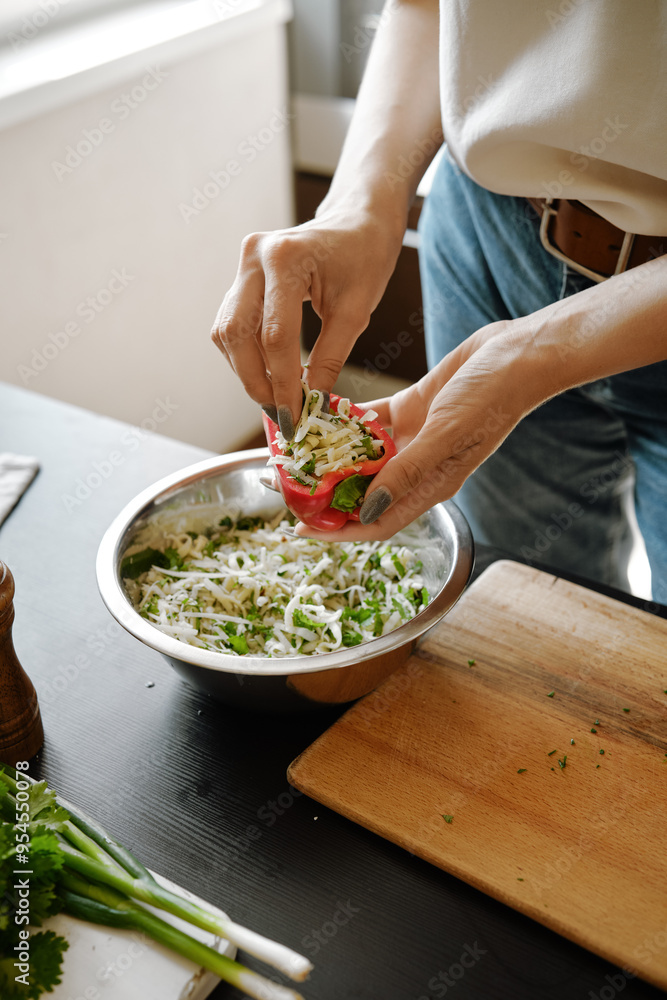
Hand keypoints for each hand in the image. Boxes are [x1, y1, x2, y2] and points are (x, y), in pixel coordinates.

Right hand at [210, 205, 403, 438]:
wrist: (358, 222)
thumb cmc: (365, 258)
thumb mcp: (357, 311)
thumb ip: (330, 358)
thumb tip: (311, 403)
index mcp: (286, 258)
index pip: (275, 336)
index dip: (282, 382)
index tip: (294, 416)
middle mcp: (254, 257)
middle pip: (236, 334)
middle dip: (255, 381)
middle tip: (279, 412)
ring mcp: (242, 265)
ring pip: (227, 332)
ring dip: (247, 370)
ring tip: (275, 397)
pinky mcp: (241, 277)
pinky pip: (232, 324)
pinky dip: (247, 355)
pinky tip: (269, 374)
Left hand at [289, 319, 544, 539]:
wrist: (519, 354)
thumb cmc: (492, 398)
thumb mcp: (445, 437)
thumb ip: (405, 474)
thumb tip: (366, 509)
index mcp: (432, 485)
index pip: (378, 521)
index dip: (340, 531)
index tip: (302, 528)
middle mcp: (419, 467)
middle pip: (363, 492)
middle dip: (326, 494)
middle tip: (287, 485)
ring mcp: (414, 439)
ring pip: (363, 457)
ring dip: (332, 456)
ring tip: (296, 451)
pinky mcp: (412, 410)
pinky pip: (371, 423)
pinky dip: (347, 421)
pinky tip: (321, 415)